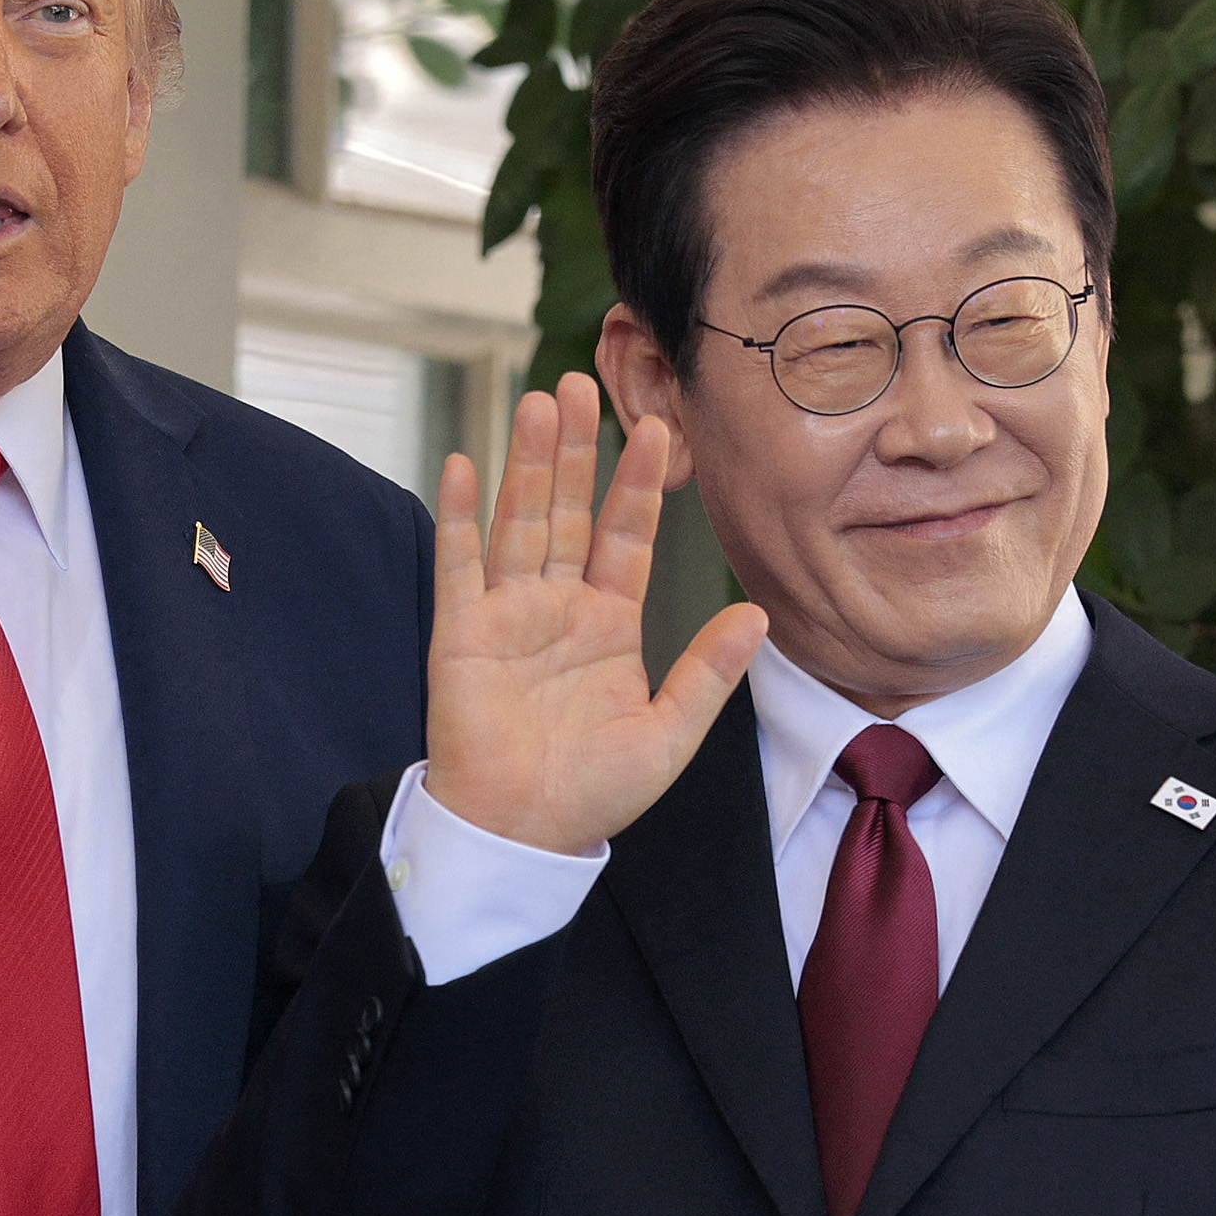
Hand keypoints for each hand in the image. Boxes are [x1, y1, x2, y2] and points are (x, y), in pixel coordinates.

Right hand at [422, 372, 764, 857]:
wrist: (523, 833)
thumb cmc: (594, 794)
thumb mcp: (669, 733)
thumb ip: (708, 672)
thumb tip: (757, 615)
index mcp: (609, 626)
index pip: (626, 536)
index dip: (638, 482)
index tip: (657, 429)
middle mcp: (557, 608)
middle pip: (569, 511)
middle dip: (577, 449)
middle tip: (581, 383)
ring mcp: (506, 615)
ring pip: (519, 520)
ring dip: (527, 463)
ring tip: (537, 402)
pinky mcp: (459, 633)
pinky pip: (458, 563)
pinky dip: (459, 514)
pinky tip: (464, 463)